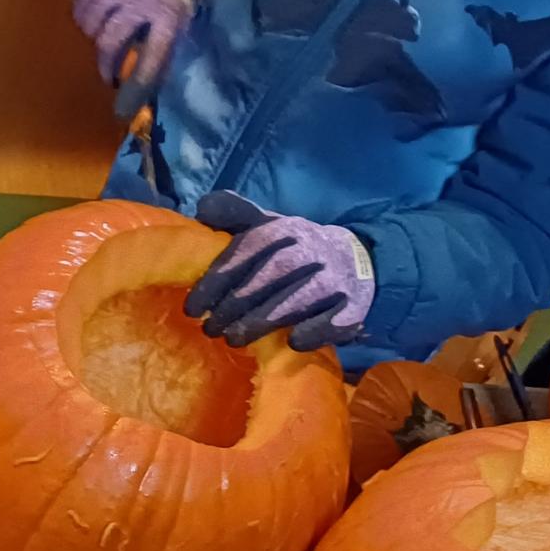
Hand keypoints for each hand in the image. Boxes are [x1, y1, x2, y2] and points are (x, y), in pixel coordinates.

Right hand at [74, 0, 198, 88]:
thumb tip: (148, 91)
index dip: (139, 78)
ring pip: (91, 23)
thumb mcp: (179, 21)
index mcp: (168, 11)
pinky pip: (79, 4)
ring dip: (93, 37)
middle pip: (111, 39)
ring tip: (100, 38)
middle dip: (106, 64)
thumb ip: (166, 50)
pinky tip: (92, 17)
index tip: (126, 99)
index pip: (153, 51)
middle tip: (107, 76)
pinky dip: (82, 15)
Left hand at [185, 191, 375, 350]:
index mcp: (284, 231)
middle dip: (234, 305)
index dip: (216, 281)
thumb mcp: (269, 227)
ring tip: (235, 339)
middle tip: (210, 329)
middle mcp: (309, 252)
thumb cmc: (298, 250)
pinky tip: (291, 342)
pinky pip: (332, 321)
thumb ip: (236, 217)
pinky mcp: (352, 307)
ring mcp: (333, 280)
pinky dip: (313, 331)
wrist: (357, 260)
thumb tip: (201, 208)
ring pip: (296, 300)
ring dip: (263, 321)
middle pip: (268, 277)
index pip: (246, 252)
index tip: (192, 308)